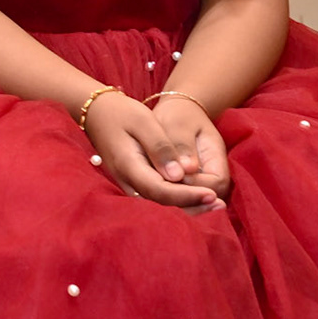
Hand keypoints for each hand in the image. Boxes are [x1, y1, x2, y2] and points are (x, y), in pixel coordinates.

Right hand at [82, 92, 224, 212]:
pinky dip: (176, 199)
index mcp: (129, 166)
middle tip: (220, 205)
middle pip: (161, 203)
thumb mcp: (144, 122)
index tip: (212, 194)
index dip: (187, 195)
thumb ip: (160, 148)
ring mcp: (128, 183)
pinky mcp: (132, 181)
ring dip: (186, 205)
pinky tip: (195, 196)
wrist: (97, 112)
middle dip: (191, 206)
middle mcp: (127, 181)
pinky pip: (155, 196)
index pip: (161, 190)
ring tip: (214, 205)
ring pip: (158, 203)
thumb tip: (177, 176)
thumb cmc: (121, 112)